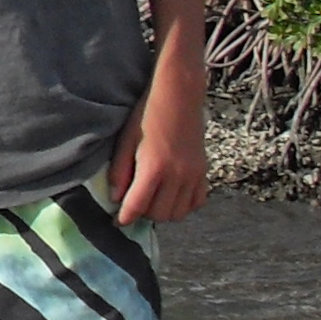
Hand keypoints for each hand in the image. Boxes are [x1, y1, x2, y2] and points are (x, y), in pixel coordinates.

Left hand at [109, 70, 207, 223]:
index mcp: (154, 168)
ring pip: (179, 213)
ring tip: (151, 199)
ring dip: (163, 212)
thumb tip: (116, 198)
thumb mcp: (125, 140)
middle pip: (160, 214)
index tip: (117, 221)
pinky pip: (196, 203)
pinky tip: (171, 195)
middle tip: (133, 203)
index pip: (137, 206)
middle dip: (143, 214)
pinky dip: (183, 206)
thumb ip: (120, 171)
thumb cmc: (146, 115)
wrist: (178, 97)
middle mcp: (177, 176)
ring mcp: (194, 176)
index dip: (125, 218)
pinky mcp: (204, 172)